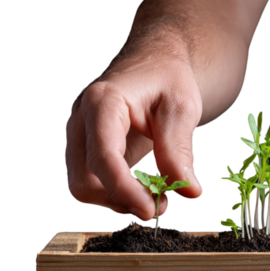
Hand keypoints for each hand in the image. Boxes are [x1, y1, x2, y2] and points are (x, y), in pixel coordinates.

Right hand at [65, 52, 203, 222]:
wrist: (155, 59)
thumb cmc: (168, 76)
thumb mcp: (182, 108)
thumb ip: (180, 150)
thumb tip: (190, 192)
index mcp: (103, 102)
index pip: (103, 157)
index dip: (125, 190)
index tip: (150, 211)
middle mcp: (81, 119)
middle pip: (83, 181)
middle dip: (119, 201)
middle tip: (159, 206)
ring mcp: (79, 134)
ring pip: (84, 187)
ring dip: (118, 201)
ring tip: (156, 196)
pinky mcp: (87, 148)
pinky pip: (93, 182)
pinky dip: (117, 194)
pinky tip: (145, 190)